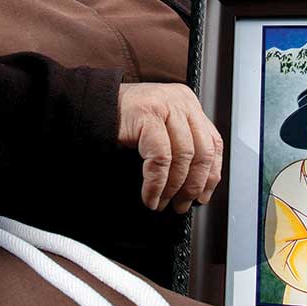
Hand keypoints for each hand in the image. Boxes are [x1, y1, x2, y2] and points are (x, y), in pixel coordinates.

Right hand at [117, 83, 223, 212]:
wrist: (92, 106)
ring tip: (163, 202)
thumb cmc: (124, 121)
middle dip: (193, 185)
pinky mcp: (147, 115)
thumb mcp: (161, 128)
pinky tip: (150, 196)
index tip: (203, 195)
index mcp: (188, 104)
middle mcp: (181, 101)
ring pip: (183, 156)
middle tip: (182, 204)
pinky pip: (160, 158)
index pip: (214, 142)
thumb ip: (181, 143)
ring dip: (173, 188)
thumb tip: (197, 182)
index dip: (211, 174)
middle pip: (201, 151)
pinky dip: (156, 184)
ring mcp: (164, 105)